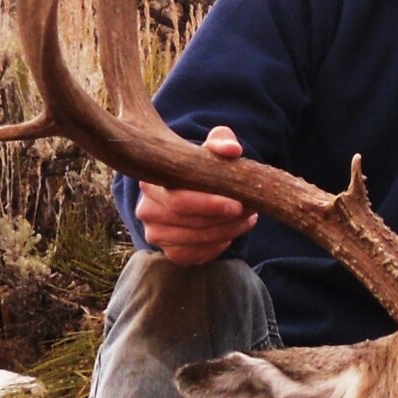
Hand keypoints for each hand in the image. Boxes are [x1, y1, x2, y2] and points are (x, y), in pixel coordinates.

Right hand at [134, 126, 258, 266]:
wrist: (192, 188)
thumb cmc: (200, 166)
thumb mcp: (210, 148)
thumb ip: (222, 141)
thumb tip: (232, 150)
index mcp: (152, 180)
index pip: (178, 199)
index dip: (209, 204)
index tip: (238, 204)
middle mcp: (146, 209)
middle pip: (188, 223)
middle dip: (224, 220)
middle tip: (251, 210)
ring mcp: (154, 233)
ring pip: (195, 240)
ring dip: (227, 231)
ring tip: (248, 218)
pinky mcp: (168, 251)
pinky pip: (195, 255)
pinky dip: (218, 246)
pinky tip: (230, 232)